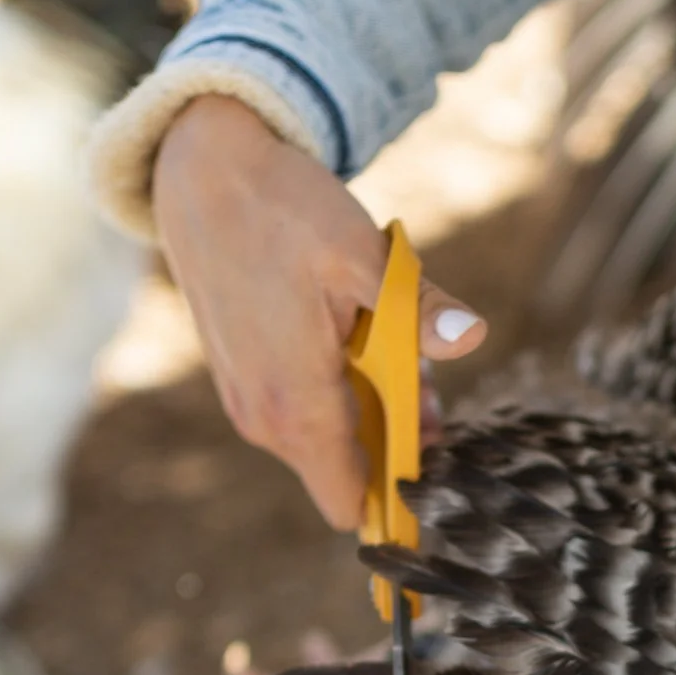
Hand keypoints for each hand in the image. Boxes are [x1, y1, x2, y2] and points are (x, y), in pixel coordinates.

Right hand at [153, 94, 488, 526]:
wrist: (203, 170)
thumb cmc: (283, 211)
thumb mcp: (365, 257)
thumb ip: (418, 312)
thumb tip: (472, 337)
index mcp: (298, 405)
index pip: (352, 504)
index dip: (400, 497)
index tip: (436, 460)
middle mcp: (264, 419)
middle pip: (349, 472)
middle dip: (396, 438)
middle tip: (425, 379)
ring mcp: (245, 402)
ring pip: (327, 441)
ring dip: (368, 408)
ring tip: (384, 340)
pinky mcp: (239, 380)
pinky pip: (301, 413)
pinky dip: (336, 389)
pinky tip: (348, 332)